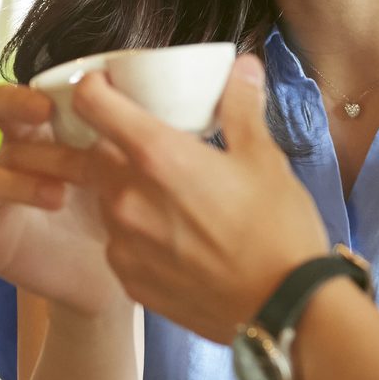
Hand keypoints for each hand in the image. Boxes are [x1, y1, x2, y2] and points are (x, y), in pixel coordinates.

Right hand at [0, 83, 125, 315]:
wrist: (112, 278)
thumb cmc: (119, 214)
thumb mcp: (129, 173)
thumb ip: (131, 136)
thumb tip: (156, 99)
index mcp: (46, 133)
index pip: (27, 94)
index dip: (32, 89)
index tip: (56, 99)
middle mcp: (15, 157)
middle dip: (14, 107)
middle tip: (44, 116)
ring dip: (15, 180)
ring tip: (57, 196)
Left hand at [70, 55, 327, 342]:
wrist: (285, 312)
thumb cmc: (279, 231)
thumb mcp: (265, 159)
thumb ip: (241, 107)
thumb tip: (242, 67)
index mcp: (157, 156)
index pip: (93, 103)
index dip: (96, 87)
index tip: (109, 86)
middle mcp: (127, 198)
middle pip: (95, 153)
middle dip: (115, 143)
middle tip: (152, 145)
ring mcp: (124, 244)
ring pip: (106, 199)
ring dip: (126, 190)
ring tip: (169, 196)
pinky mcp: (130, 280)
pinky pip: (119, 243)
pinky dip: (135, 234)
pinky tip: (173, 238)